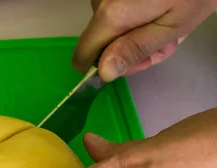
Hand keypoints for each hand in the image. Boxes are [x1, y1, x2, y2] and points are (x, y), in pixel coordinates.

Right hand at [73, 0, 216, 80]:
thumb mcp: (172, 26)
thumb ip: (135, 49)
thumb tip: (104, 72)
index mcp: (112, 17)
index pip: (83, 56)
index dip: (103, 67)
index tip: (133, 63)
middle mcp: (100, 2)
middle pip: (100, 41)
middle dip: (129, 47)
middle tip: (163, 41)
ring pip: (109, 26)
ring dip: (134, 31)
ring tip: (164, 22)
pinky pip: (115, 10)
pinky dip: (134, 15)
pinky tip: (155, 9)